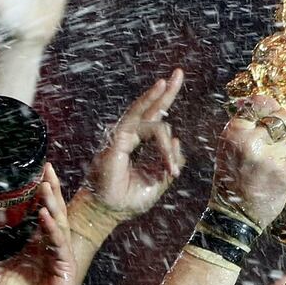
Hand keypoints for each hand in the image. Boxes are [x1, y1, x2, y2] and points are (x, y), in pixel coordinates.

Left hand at [0, 164, 75, 284]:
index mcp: (35, 245)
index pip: (40, 213)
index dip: (40, 194)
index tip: (37, 172)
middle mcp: (49, 247)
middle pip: (54, 212)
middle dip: (51, 190)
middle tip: (46, 168)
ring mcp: (59, 256)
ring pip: (59, 224)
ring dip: (53, 205)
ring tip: (46, 186)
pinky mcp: (64, 268)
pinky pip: (59, 244)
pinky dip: (52, 229)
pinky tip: (46, 216)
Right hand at [84, 69, 185, 218]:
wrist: (107, 212)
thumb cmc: (127, 199)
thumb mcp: (156, 182)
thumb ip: (168, 162)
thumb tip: (179, 142)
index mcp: (137, 144)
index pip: (155, 124)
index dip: (170, 138)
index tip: (175, 171)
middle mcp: (129, 135)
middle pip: (150, 108)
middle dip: (167, 91)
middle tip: (179, 72)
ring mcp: (122, 135)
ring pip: (152, 121)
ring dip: (166, 146)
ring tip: (170, 170)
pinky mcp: (118, 138)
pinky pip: (143, 125)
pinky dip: (159, 135)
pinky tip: (164, 117)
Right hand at [213, 95, 285, 227]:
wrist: (234, 214)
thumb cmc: (232, 180)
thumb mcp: (228, 148)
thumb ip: (243, 128)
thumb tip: (257, 103)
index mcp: (234, 132)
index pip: (256, 104)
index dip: (268, 103)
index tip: (271, 107)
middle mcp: (250, 140)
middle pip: (280, 119)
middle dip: (284, 127)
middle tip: (278, 138)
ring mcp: (267, 156)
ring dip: (284, 153)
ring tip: (269, 168)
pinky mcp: (282, 171)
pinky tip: (282, 173)